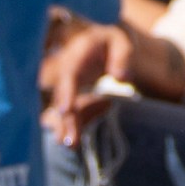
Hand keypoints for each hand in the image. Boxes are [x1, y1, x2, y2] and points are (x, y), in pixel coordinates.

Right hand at [43, 24, 131, 147]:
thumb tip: (121, 77)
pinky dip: (76, 123)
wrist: (104, 42)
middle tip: (70, 142)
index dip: (66, 92)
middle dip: (65, 120)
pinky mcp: (70, 96)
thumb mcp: (122, 42)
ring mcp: (66, 85)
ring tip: (72, 144)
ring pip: (62, 109)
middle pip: (62, 97)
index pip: (69, 74)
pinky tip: (83, 129)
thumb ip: (123, 56)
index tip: (65, 110)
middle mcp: (66, 71)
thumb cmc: (113, 41)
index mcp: (77, 55)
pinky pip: (70, 113)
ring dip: (67, 126)